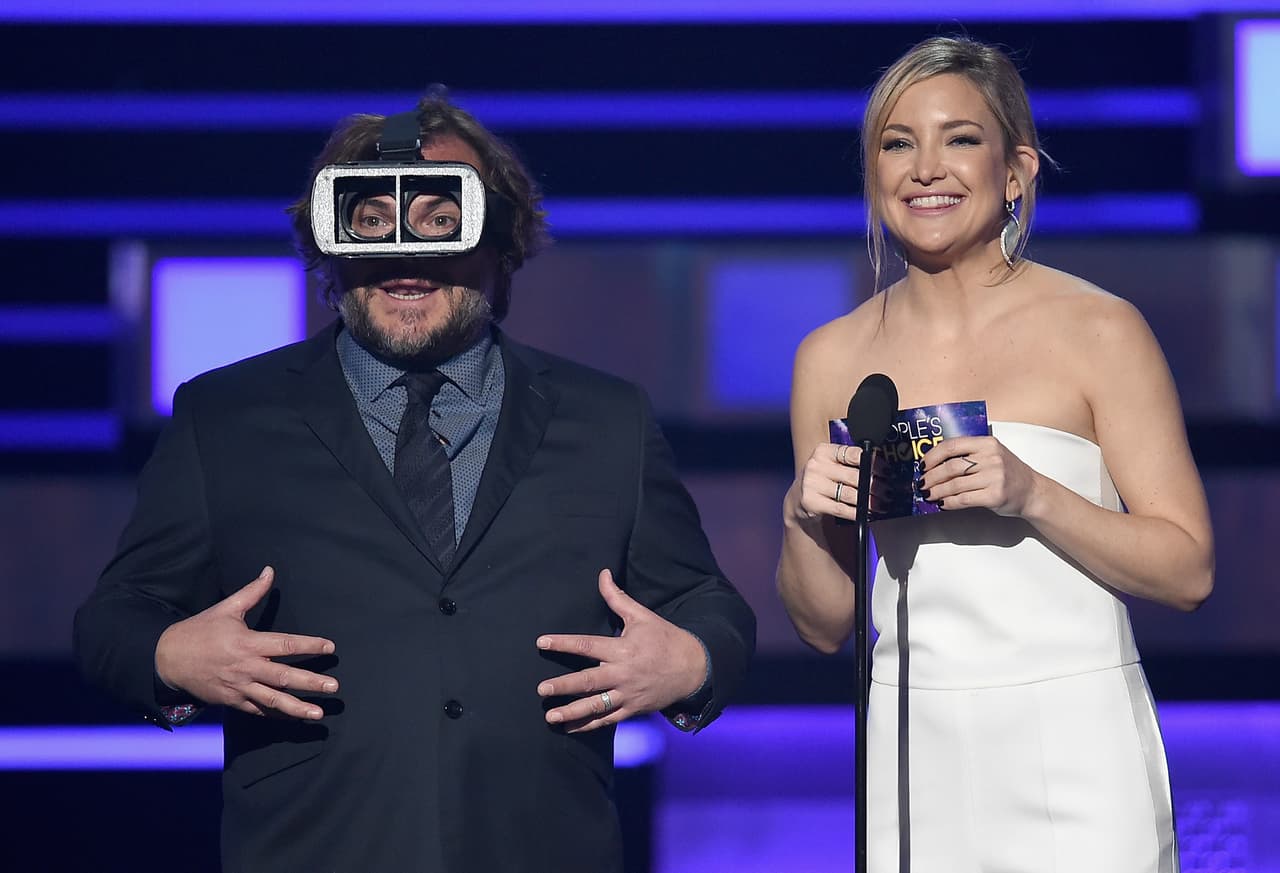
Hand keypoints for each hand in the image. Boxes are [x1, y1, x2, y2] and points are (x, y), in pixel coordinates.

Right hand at [154, 566, 338, 719]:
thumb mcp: (226, 608)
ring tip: (318, 713)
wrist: (167, 659)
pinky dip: (276, 715)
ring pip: (273, 700)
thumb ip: (252, 591)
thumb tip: (270, 571)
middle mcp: (247, 667)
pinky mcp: (232, 701)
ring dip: (297, 707)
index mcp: (248, 643)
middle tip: (333, 686)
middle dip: (311, 682)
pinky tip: (294, 718)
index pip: (286, 644)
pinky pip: (258, 710)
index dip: (310, 645)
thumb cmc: (200, 631)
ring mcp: (239, 687)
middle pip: (284, 677)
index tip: (330, 647)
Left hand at [535, 569, 707, 732]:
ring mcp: (627, 694)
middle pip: (588, 681)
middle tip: (541, 689)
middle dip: (563, 686)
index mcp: (621, 649)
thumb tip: (603, 574)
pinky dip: (588, 725)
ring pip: (596, 706)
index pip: (587, 645)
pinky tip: (569, 728)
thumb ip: (617, 598)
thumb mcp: (641, 616)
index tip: (542, 642)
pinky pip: (608, 720)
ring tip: (550, 717)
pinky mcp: (633, 710)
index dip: (563, 643)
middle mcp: (622, 673)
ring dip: (572, 712)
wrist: (694, 667)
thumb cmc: (664, 639)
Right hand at [791, 442, 883, 524]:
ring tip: (880, 504)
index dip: (873, 463)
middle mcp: (815, 465)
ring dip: (869, 501)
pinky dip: (856, 512)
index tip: (885, 471)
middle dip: (874, 485)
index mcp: (823, 451)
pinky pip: (841, 508)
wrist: (798, 498)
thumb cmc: (821, 479)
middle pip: (854, 476)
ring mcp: (811, 484)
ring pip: (849, 494)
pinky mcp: (811, 502)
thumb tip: (880, 469)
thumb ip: (850, 463)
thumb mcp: (831, 465)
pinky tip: (866, 514)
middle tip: (887, 491)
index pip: (853, 454)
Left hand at [920, 436, 1039, 516]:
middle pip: (950, 467)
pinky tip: (942, 503)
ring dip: (937, 491)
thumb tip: (936, 464)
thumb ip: (969, 454)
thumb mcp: (992, 454)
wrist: (1032, 491)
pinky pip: (964, 499)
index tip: (922, 465)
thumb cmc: (1009, 473)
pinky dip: (949, 502)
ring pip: (955, 485)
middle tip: (922, 484)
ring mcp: (994, 477)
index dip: (932, 456)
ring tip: (928, 495)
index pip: (952, 446)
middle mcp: (991, 458)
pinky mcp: (994, 496)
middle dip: (931, 477)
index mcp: (987, 443)